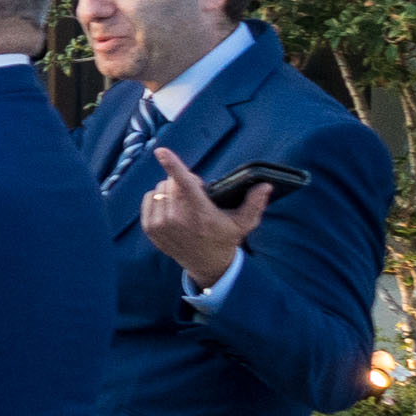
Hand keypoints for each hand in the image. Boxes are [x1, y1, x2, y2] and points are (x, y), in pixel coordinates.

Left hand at [141, 149, 268, 290]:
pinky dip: (158, 198)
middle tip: (196, 196)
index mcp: (200, 213)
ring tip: (184, 204)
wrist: (206, 264)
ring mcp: (161, 224)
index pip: (184, 184)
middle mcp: (178, 218)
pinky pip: (149, 198)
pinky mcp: (150, 228)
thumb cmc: (225, 238)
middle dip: (184, 182)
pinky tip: (170, 208)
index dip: (173, 165)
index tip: (160, 151)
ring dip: (171, 190)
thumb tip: (266, 185)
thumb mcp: (244, 222)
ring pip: (160, 188)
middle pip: (173, 182)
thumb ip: (255, 203)